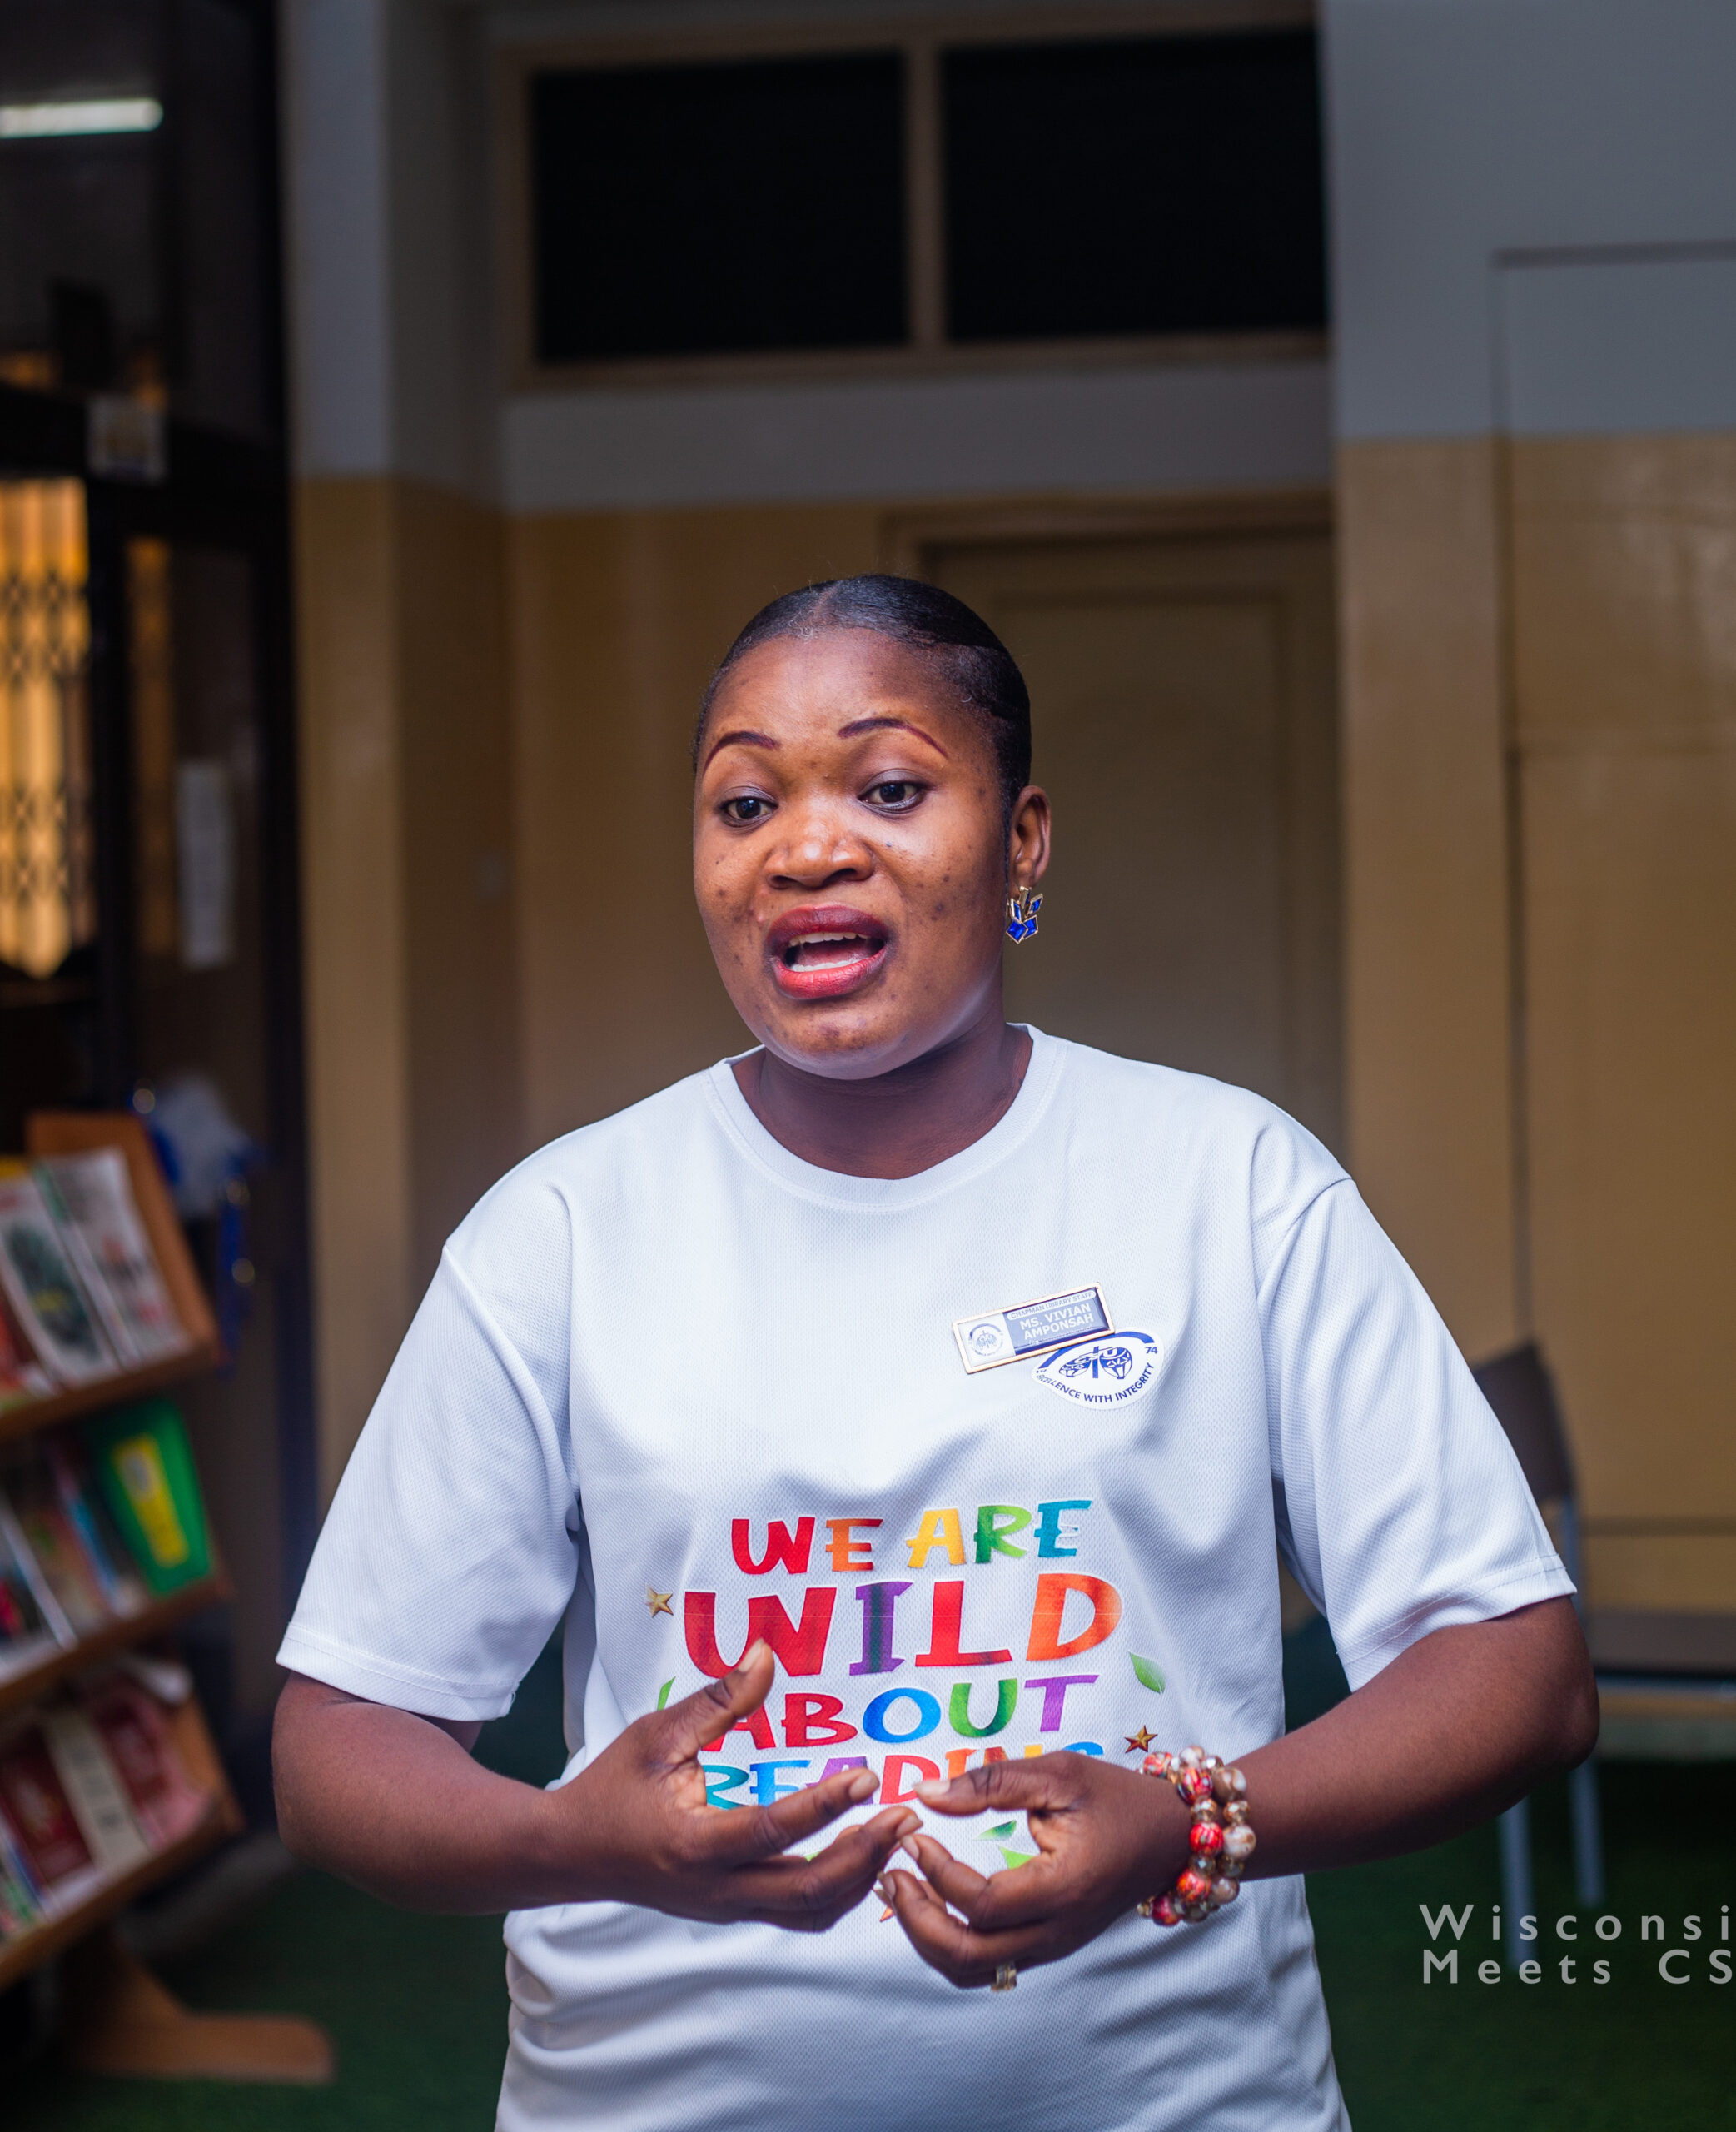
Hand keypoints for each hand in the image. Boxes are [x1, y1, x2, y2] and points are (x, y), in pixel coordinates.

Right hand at [552, 1641, 915, 1929]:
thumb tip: (767, 1655)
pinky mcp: (732, 1911)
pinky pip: (795, 1914)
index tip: (866, 1776)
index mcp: (695, 1844)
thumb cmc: (611, 1787)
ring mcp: (726, 1908)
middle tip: (905, 1816)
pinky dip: (836, 1892)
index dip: (824, 1805)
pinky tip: (860, 1857)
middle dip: (865, 1855)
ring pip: (809, 1913)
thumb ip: (717, 1700)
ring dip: (859, 1878)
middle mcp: (716, 1890)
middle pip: (807, 1891)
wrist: (569, 1854)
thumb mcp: (657, 1734)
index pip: (773, 1830)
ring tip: (894, 1837)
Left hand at [880, 1752, 1189, 1986]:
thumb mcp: (1059, 1773)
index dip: (939, 1872)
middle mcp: (1057, 1932)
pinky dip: (949, 1941)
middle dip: (917, 1920)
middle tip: (890, 1874)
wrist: (1168, 1836)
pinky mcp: (1046, 1946)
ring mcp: (1052, 1946)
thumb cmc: (1116, 1797)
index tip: (914, 1832)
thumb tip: (926, 1791)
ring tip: (901, 1889)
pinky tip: (932, 1901)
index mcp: (1064, 1889)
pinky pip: (987, 1963)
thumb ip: (992, 1782)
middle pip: (968, 1956)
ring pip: (972, 1971)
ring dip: (927, 1937)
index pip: (984, 1904)